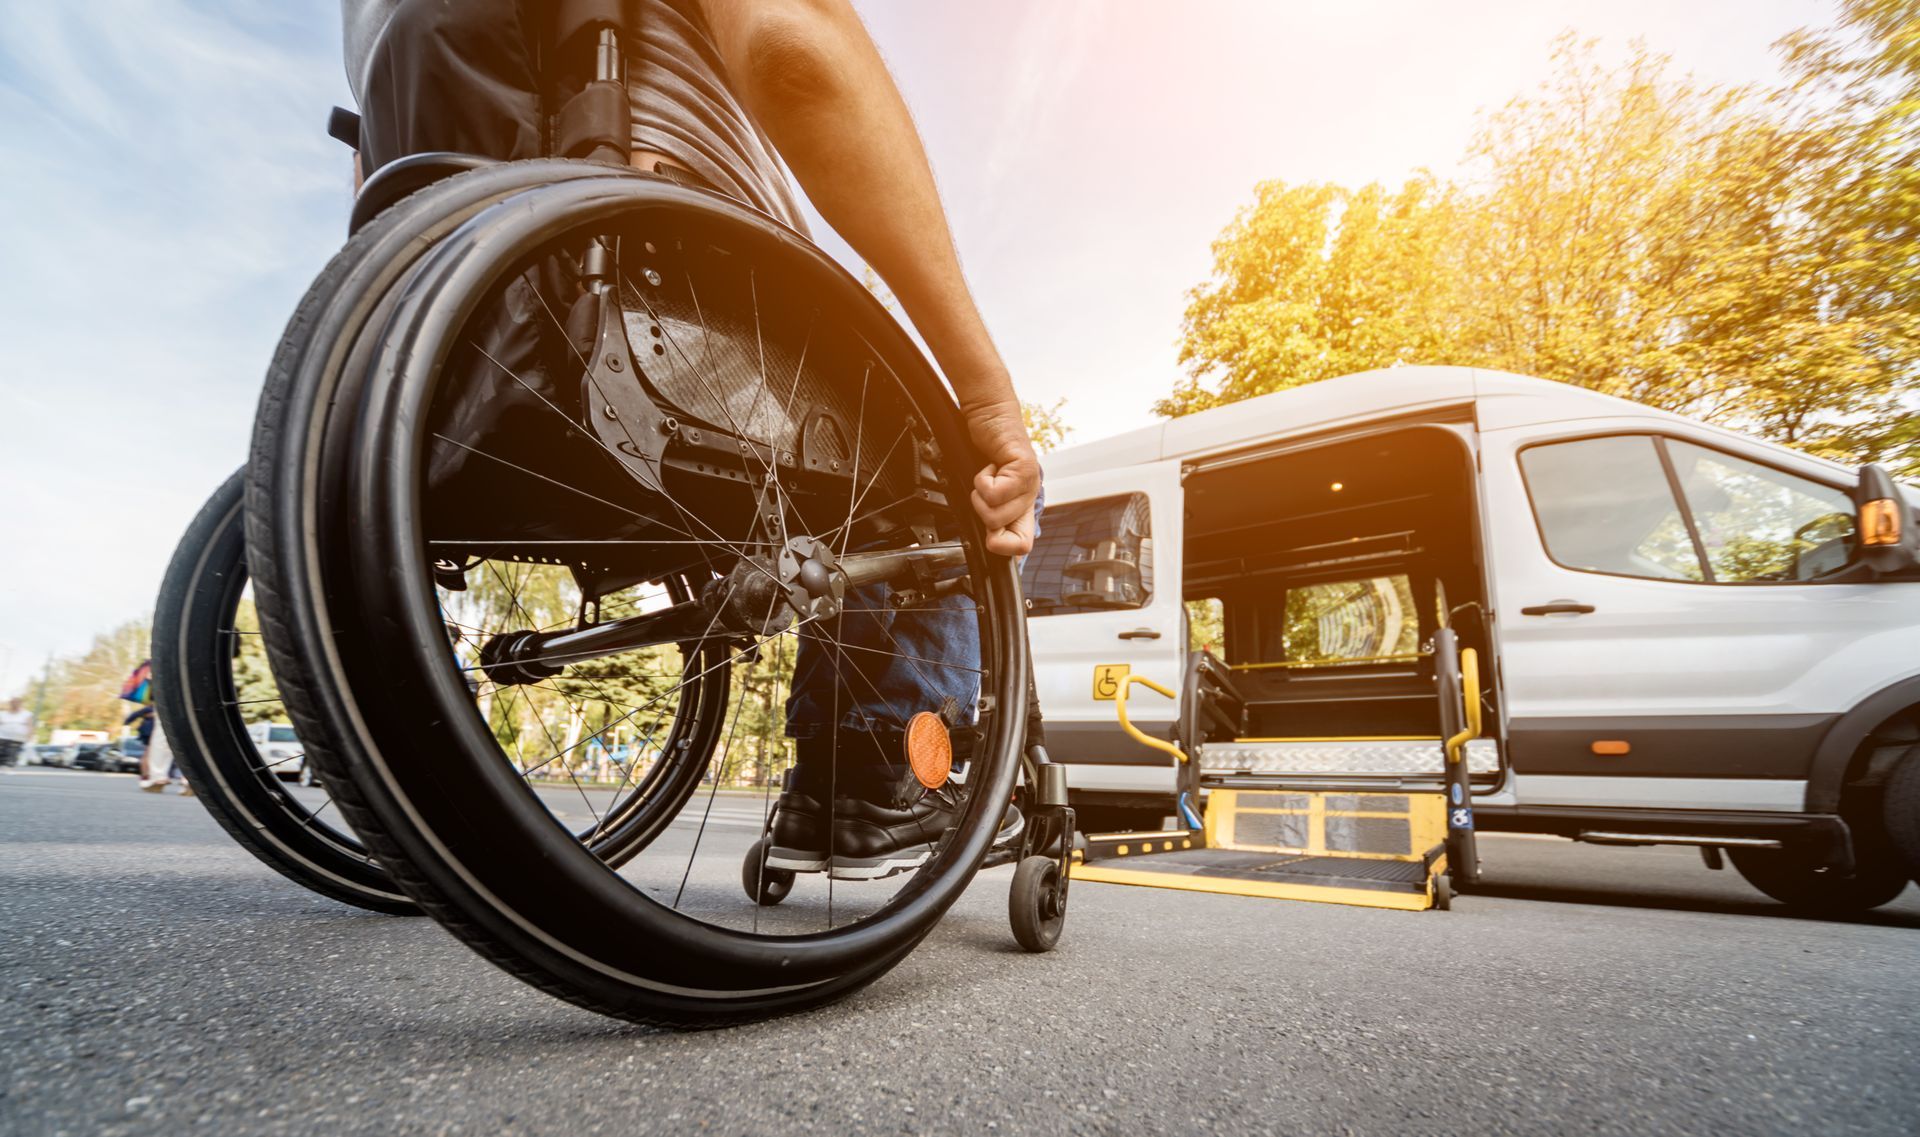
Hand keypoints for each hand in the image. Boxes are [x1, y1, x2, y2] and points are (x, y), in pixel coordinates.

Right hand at [965, 409, 1040, 556]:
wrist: (990, 415)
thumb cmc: (986, 450)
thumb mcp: (986, 489)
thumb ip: (990, 513)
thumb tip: (989, 541)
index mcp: (1021, 507)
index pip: (1022, 547)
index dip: (1001, 547)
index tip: (988, 530)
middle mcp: (1029, 498)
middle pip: (999, 533)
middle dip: (981, 512)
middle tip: (986, 490)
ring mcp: (1029, 484)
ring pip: (994, 514)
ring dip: (980, 494)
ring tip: (988, 476)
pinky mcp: (1023, 468)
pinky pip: (994, 492)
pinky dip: (981, 479)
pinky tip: (990, 466)